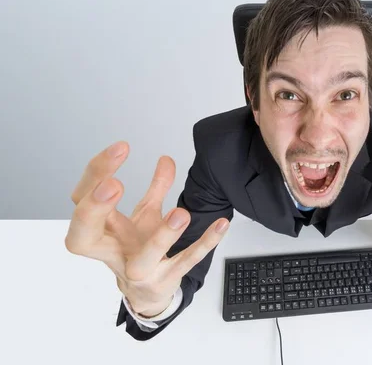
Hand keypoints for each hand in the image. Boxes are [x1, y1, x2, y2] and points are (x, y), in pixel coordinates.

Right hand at [65, 141, 229, 315]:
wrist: (147, 292)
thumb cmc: (137, 250)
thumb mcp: (146, 216)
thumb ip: (156, 188)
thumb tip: (166, 159)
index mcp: (102, 231)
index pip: (81, 200)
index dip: (95, 175)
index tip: (121, 149)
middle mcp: (112, 253)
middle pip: (82, 237)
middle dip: (93, 210)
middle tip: (114, 184)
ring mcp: (138, 271)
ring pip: (143, 259)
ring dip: (162, 236)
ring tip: (181, 213)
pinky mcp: (166, 280)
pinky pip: (185, 262)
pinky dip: (204, 243)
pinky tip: (221, 224)